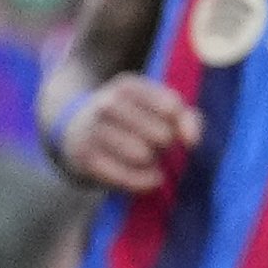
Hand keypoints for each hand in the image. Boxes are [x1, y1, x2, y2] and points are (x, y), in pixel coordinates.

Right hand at [52, 71, 192, 193]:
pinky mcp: (85, 158)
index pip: (171, 107)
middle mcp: (107, 104)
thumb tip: (191, 141)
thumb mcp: (157, 105)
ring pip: (143, 156)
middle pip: (161, 135)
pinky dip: (143, 181)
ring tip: (146, 158)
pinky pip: (127, 178)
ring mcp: (92, 131)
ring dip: (152, 163)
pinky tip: (147, 176)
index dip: (180, 125)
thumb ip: (185, 117)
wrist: (76, 130)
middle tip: (158, 147)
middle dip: (166, 145)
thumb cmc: (132, 119)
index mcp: (128, 86)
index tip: (177, 131)